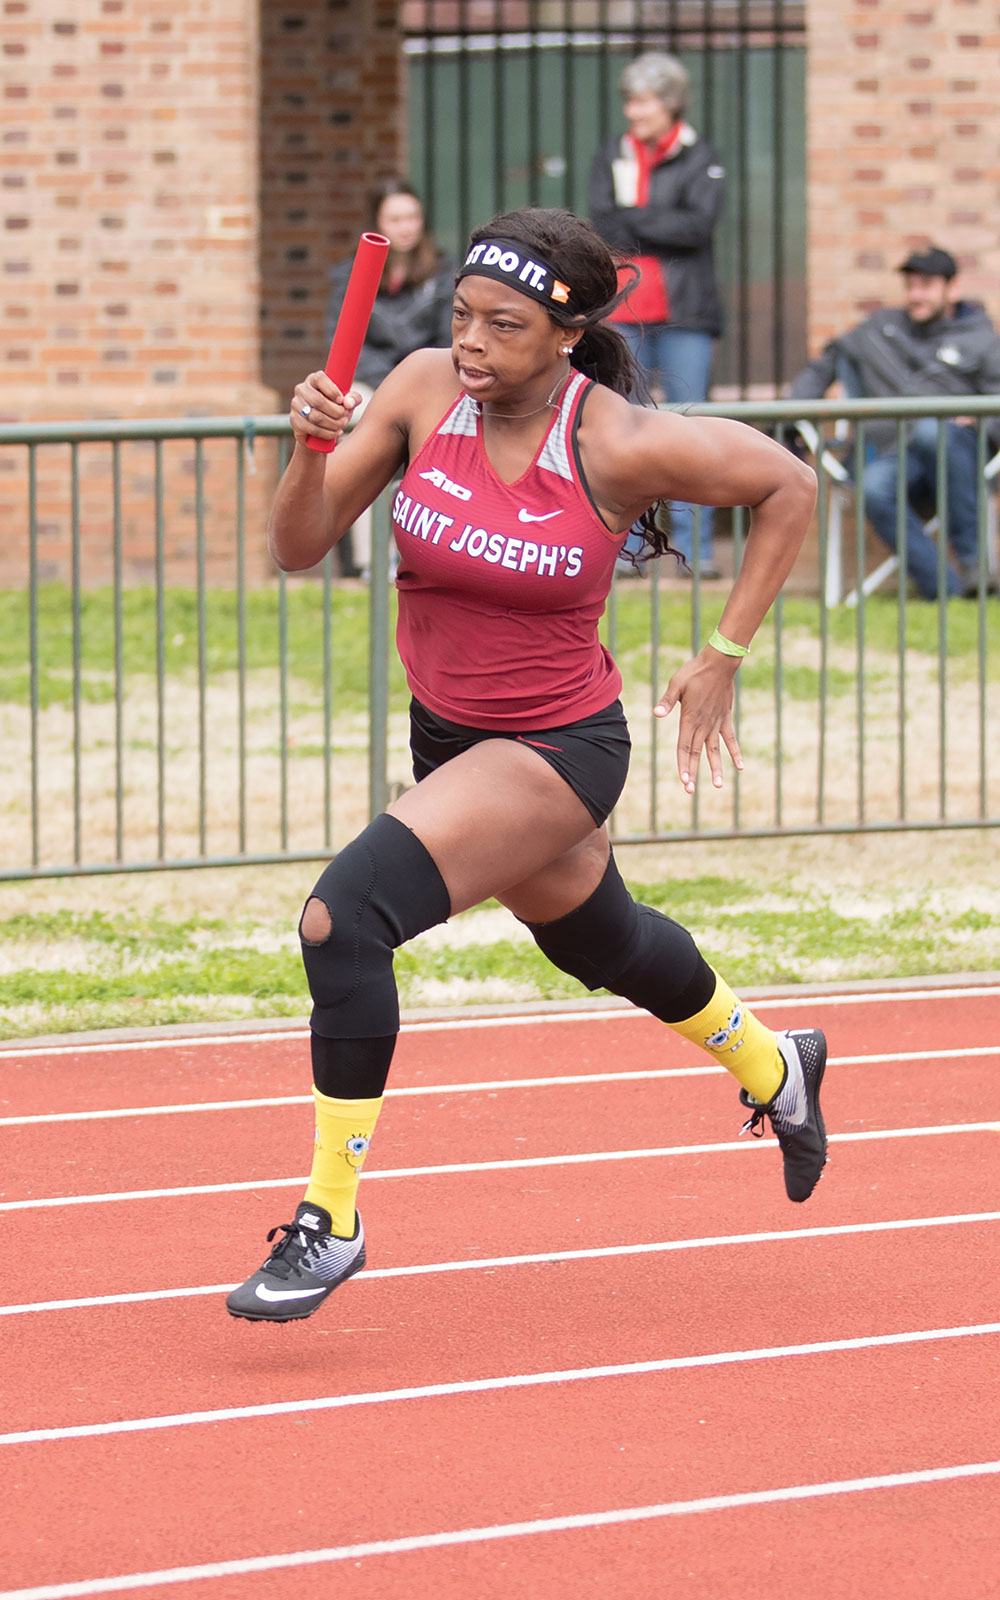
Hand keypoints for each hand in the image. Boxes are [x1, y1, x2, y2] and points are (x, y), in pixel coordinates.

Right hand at [290, 372, 360, 446]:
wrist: (321, 430)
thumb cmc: (335, 410)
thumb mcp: (347, 402)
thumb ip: (353, 398)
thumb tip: (348, 403)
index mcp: (314, 379)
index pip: (320, 379)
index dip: (332, 391)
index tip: (342, 401)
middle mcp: (301, 389)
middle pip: (318, 401)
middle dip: (336, 412)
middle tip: (345, 418)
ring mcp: (296, 404)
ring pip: (315, 417)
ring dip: (333, 424)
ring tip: (342, 426)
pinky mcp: (294, 420)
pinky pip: (311, 428)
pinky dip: (326, 433)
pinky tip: (335, 433)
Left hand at [653, 647, 743, 793]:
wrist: (719, 663)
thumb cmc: (694, 672)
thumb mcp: (676, 684)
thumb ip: (667, 701)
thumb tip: (656, 713)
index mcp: (690, 719)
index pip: (684, 747)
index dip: (684, 765)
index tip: (684, 782)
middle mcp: (704, 724)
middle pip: (696, 753)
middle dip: (693, 772)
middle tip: (690, 791)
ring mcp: (716, 723)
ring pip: (715, 750)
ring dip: (716, 768)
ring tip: (718, 786)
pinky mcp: (725, 718)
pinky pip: (730, 738)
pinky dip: (735, 752)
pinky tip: (740, 766)